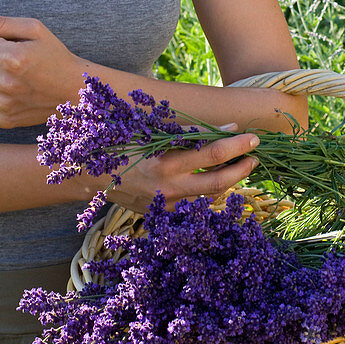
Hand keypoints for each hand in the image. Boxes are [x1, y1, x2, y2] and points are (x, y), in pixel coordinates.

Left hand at [0, 16, 78, 127]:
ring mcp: (2, 104)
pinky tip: (1, 90)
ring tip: (2, 74)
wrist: (74, 90)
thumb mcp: (34, 29)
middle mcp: (4, 83)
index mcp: (11, 57)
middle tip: (2, 58)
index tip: (2, 44)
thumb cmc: (53, 55)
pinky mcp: (2, 119)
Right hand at [109, 126, 259, 212]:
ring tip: (243, 165)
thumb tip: (221, 130)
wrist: (88, 176)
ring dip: (229, 179)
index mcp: (164, 165)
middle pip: (218, 182)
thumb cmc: (118, 145)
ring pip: (208, 194)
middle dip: (241, 168)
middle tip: (256, 155)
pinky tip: (216, 178)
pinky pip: (192, 202)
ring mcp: (166, 205)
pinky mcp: (163, 213)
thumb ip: (184, 134)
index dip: (235, 145)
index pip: (211, 155)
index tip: (250, 135)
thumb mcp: (148, 133)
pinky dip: (206, 189)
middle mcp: (169, 188)